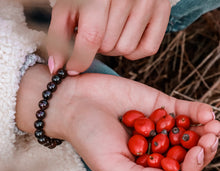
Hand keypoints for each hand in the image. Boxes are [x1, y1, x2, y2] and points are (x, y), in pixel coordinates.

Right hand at [16, 65, 219, 170]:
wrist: (76, 102)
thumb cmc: (87, 135)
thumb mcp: (110, 165)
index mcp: (142, 166)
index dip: (190, 168)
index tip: (196, 154)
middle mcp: (153, 147)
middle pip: (186, 153)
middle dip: (202, 149)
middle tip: (210, 139)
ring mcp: (157, 125)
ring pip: (189, 132)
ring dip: (205, 131)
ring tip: (213, 127)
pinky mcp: (157, 104)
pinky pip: (182, 110)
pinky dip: (196, 112)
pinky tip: (205, 113)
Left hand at [47, 0, 170, 74]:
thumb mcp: (68, 7)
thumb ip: (59, 36)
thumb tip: (56, 67)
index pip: (92, 38)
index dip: (80, 59)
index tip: (73, 68)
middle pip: (109, 47)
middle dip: (98, 47)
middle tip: (97, 33)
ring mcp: (149, 3)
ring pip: (126, 50)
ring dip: (115, 47)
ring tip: (111, 32)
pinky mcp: (162, 12)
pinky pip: (147, 49)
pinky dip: (134, 50)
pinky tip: (126, 36)